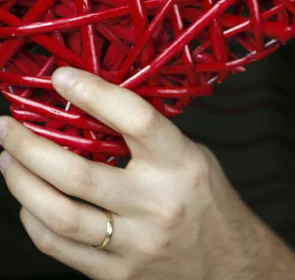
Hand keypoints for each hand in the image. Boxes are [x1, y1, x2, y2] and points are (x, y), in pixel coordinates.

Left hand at [0, 67, 294, 279]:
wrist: (228, 264)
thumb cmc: (208, 201)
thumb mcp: (191, 155)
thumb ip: (150, 138)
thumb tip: (97, 109)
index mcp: (181, 163)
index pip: (136, 120)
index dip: (96, 94)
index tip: (61, 78)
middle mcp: (157, 202)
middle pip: (79, 174)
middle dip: (30, 147)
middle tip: (7, 126)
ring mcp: (134, 243)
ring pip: (60, 214)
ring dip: (22, 182)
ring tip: (7, 159)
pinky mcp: (117, 274)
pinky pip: (60, 247)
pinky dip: (34, 220)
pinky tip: (28, 200)